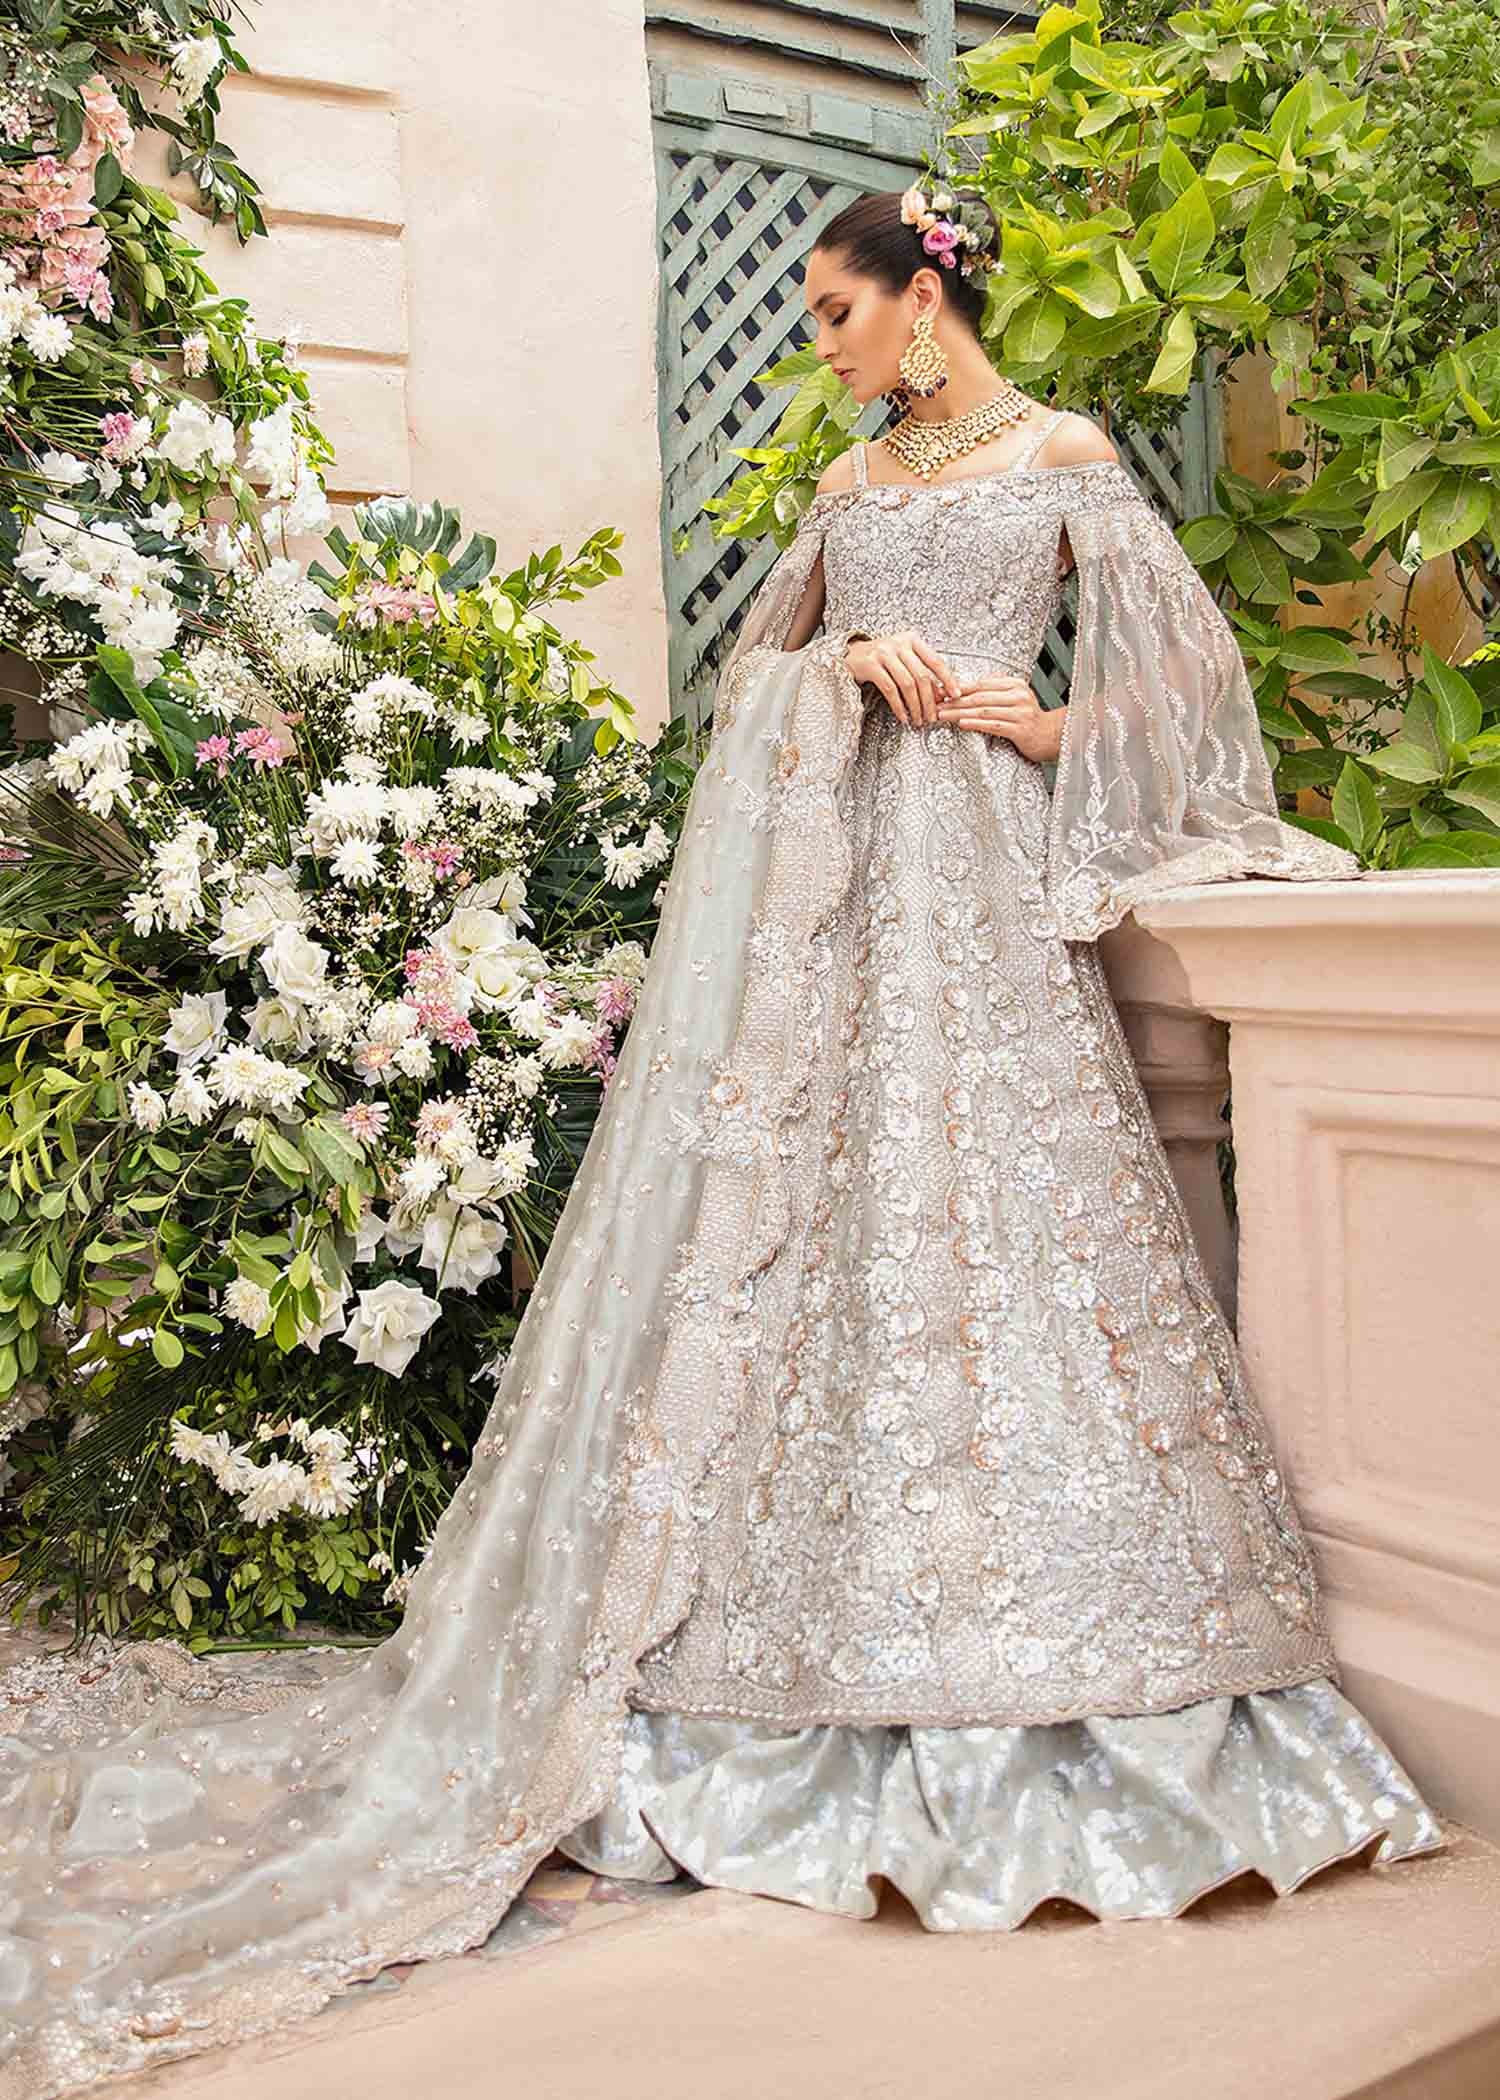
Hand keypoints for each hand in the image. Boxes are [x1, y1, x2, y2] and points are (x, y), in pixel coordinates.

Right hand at [844, 629, 961, 728]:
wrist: (850, 655)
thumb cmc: (881, 658)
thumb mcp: (903, 659)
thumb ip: (921, 672)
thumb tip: (940, 694)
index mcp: (912, 640)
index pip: (936, 661)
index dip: (948, 679)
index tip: (955, 694)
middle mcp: (899, 644)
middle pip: (922, 676)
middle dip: (929, 700)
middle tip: (932, 716)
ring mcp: (884, 653)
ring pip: (907, 684)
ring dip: (915, 706)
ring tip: (918, 719)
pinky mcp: (871, 665)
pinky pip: (890, 689)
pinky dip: (899, 706)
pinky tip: (903, 716)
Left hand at [933, 675, 1064, 763]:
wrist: (1052, 735)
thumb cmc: (1029, 718)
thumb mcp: (1015, 697)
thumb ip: (996, 689)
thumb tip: (969, 686)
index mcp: (1015, 684)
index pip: (981, 684)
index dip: (959, 688)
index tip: (941, 692)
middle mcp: (1018, 696)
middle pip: (980, 697)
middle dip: (955, 701)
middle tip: (937, 704)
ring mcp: (1020, 713)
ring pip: (983, 710)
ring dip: (960, 713)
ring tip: (943, 715)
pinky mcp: (1020, 729)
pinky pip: (993, 725)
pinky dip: (975, 724)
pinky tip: (962, 723)